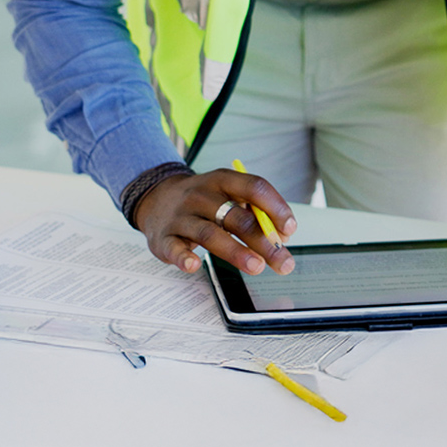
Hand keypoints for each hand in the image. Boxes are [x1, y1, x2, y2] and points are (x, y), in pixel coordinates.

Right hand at [134, 167, 296, 276]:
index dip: (275, 207)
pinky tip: (195, 266)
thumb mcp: (227, 195)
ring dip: (236, 251)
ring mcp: (181, 216)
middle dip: (263, 240)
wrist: (157, 198)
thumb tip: (281, 237)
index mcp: (222, 180)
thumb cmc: (204, 201)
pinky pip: (174, 248)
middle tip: (282, 261)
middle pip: (236, 217)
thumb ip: (254, 213)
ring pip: (210, 233)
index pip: (253, 187)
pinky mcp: (164, 238)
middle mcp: (201, 195)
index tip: (290, 228)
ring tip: (256, 266)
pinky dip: (184, 258)